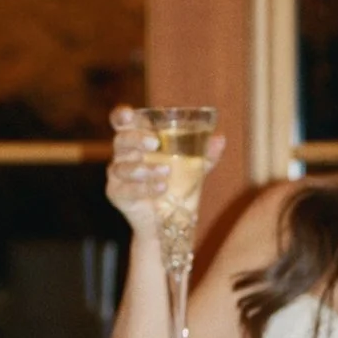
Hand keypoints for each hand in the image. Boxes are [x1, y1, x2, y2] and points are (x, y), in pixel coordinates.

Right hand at [106, 105, 225, 238]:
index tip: (130, 114)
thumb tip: (220, 139)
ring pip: (122, 166)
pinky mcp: (117, 194)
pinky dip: (144, 188)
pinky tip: (161, 188)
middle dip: (136, 139)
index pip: (122, 122)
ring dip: (144, 168)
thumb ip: (206, 154)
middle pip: (121, 140)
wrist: (169, 223)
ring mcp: (118, 175)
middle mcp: (124, 155)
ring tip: (166, 171)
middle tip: (155, 143)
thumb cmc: (179, 187)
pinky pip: (126, 189)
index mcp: (138, 140)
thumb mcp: (195, 169)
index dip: (122, 116)